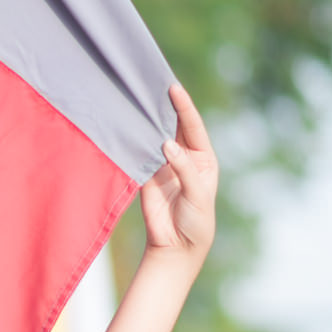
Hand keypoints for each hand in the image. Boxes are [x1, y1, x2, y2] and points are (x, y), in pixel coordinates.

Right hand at [139, 84, 218, 259]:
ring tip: (138, 99)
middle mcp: (184, 157)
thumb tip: (165, 144)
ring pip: (155, 137)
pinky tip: (128, 125)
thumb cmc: (196, 221)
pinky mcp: (146, 175)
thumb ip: (183, 169)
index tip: (174, 88)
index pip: (193, 127)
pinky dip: (134, 141)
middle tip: (153, 84)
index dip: (184, 107)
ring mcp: (163, 165)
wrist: (176, 247)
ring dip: (148, 121)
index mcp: (203, 159)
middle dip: (165, 107)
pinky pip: (139, 154)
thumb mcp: (197, 194)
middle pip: (174, 127)